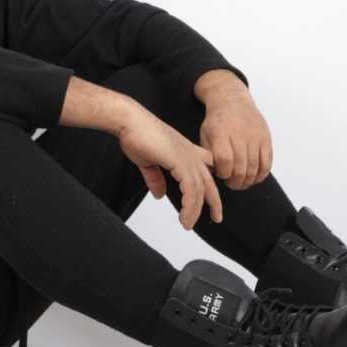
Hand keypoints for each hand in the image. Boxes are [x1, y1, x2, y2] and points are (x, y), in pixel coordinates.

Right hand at [115, 104, 222, 229]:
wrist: (130, 122)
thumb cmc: (136, 136)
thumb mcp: (147, 161)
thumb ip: (155, 178)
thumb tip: (159, 195)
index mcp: (185, 151)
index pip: (205, 172)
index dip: (209, 188)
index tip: (211, 203)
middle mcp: (191, 154)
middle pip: (208, 182)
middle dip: (214, 201)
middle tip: (216, 218)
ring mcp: (187, 158)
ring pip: (199, 190)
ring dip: (195, 210)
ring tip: (187, 224)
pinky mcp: (181, 162)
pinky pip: (191, 189)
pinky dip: (189, 206)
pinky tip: (184, 216)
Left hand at [198, 91, 272, 189]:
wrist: (232, 100)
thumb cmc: (217, 122)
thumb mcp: (205, 134)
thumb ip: (208, 154)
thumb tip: (213, 175)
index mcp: (221, 133)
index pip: (225, 160)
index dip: (224, 173)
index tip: (221, 174)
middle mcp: (239, 134)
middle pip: (241, 167)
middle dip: (235, 181)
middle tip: (232, 184)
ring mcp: (255, 136)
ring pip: (254, 167)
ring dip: (248, 181)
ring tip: (242, 183)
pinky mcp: (266, 138)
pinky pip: (267, 162)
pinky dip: (261, 174)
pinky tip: (254, 178)